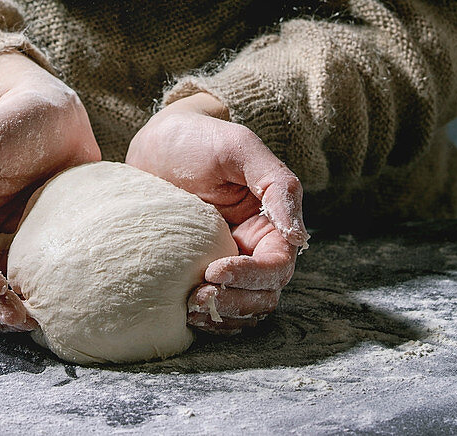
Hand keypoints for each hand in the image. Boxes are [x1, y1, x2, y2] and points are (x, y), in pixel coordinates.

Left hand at [125, 92, 307, 334]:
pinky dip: (209, 317)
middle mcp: (254, 246)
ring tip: (189, 307)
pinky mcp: (201, 270)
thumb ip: (275, 183)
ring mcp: (228, 261)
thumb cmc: (201, 139)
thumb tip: (298, 236)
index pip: (277, 266)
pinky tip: (184, 311)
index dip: (252, 277)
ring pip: (244, 308)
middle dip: (235, 301)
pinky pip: (218, 307)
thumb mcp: (239, 147)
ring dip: (222, 315)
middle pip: (264, 295)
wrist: (158, 142)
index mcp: (270, 222)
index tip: (213, 270)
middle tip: (197, 296)